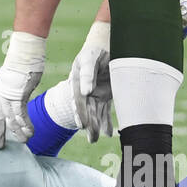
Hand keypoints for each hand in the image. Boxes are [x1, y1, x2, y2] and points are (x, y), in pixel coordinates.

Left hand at [0, 31, 45, 148]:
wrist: (20, 56)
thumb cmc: (18, 62)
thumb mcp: (10, 75)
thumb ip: (10, 83)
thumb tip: (17, 83)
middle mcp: (1, 97)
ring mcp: (9, 99)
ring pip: (11, 121)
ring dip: (17, 133)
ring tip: (23, 142)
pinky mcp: (19, 99)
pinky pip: (22, 117)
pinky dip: (26, 126)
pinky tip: (30, 134)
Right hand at [71, 20, 112, 141]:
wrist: (108, 46)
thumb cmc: (97, 50)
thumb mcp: (91, 57)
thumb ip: (88, 73)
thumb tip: (85, 92)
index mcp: (77, 80)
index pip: (78, 99)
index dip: (80, 112)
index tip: (83, 125)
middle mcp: (84, 89)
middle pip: (86, 109)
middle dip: (88, 124)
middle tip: (91, 137)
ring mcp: (94, 93)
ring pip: (94, 113)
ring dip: (96, 126)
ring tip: (96, 139)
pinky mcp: (104, 96)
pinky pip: (104, 111)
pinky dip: (106, 122)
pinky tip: (109, 133)